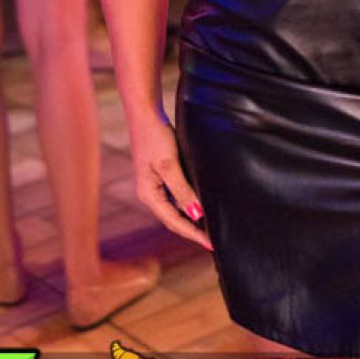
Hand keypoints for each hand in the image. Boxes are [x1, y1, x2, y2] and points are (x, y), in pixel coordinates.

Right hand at [130, 113, 213, 251]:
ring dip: (191, 218)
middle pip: (173, 219)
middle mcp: (149, 194)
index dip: (194, 234)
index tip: (212, 244)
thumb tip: (196, 214)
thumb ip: (183, 191)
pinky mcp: (160, 175)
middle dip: (192, 230)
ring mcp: (153, 185)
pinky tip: (200, 205)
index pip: (174, 222)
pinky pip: (175, 196)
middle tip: (213, 241)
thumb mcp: (170, 165)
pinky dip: (188, 203)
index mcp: (148, 195)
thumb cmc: (155, 137)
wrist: (145, 114)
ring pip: (175, 209)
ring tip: (210, 228)